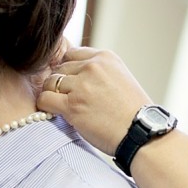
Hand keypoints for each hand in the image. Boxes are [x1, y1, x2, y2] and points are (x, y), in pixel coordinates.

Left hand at [36, 46, 150, 155]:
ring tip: (65, 108)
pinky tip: (56, 114)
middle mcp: (93, 67)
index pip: (72, 54)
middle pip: (59, 68)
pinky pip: (45, 99)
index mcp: (105, 57)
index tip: (73, 85)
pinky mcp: (72, 105)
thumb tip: (71, 74)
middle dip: (61, 84)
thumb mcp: (119, 79)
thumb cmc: (132, 112)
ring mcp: (81, 85)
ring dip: (53, 95)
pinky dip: (46, 106)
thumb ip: (97, 72)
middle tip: (69, 100)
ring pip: (50, 82)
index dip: (69, 70)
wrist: (142, 133)